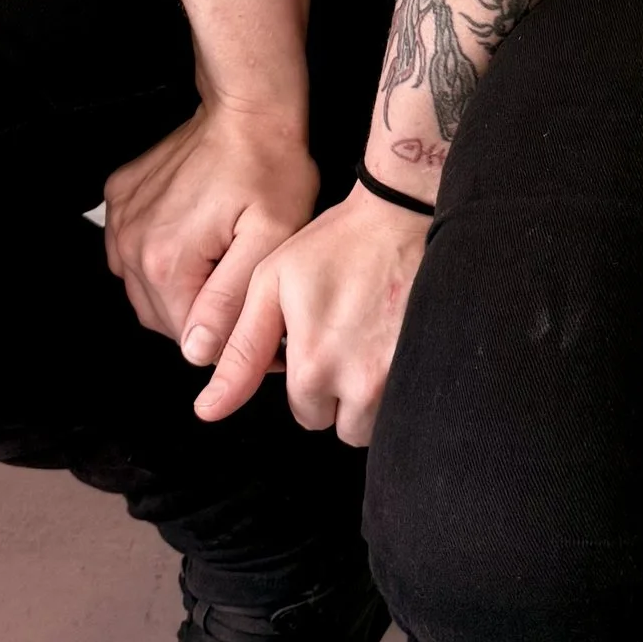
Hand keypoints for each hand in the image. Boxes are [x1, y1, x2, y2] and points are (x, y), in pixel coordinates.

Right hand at [102, 99, 318, 362]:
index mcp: (166, 262)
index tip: (258, 319)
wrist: (247, 108)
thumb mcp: (269, 240)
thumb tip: (197, 352)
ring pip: (145, 290)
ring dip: (180, 289)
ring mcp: (120, 220)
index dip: (229, 338)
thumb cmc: (269, 167)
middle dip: (203, 316)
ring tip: (219, 259)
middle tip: (242, 286)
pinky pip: (131, 253)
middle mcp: (131, 245)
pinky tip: (193, 237)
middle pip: (164, 318)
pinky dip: (159, 258)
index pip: (188, 340)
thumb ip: (230, 302)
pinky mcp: (119, 199)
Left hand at [192, 184, 430, 448]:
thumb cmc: (336, 245)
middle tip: (348, 342)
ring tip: (373, 344)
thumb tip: (208, 410)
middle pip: (343, 425)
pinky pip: (412, 405)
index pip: (306, 414)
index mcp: (313, 365)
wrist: (403, 216)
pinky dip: (403, 386)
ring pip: (378, 422)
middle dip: (341, 396)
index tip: (321, 343)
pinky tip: (396, 346)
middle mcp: (359, 382)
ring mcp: (400, 378)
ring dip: (373, 397)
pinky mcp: (434, 368)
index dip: (309, 380)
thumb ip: (241, 351)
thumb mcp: (271, 285)